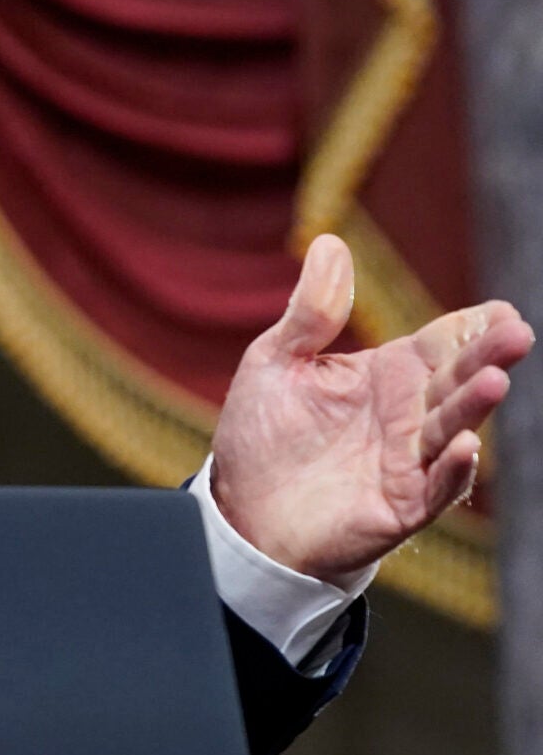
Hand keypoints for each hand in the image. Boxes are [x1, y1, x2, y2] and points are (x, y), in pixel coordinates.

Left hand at [211, 236, 531, 580]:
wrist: (240, 512)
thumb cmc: (263, 436)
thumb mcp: (276, 362)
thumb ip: (311, 311)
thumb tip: (330, 242)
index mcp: (388, 374)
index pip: (442, 344)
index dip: (472, 327)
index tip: (502, 311)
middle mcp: (408, 414)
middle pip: (456, 380)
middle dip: (487, 357)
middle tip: (517, 333)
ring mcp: (408, 460)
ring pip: (451, 429)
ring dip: (473, 407)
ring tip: (494, 380)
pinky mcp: (398, 505)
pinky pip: (434, 487)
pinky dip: (451, 470)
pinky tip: (465, 446)